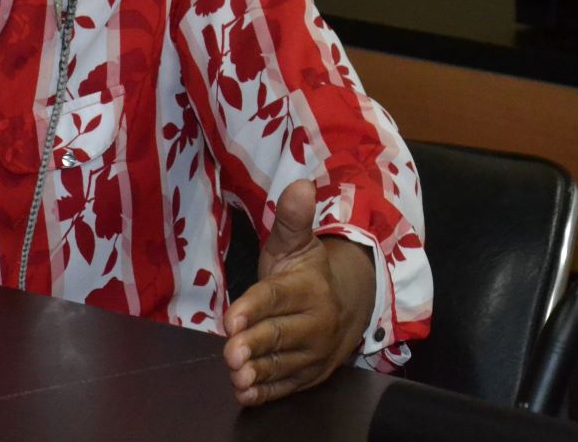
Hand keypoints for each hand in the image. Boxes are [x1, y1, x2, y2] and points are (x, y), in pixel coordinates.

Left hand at [222, 179, 375, 406]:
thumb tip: (301, 183)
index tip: (230, 318)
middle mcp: (315, 322)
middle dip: (254, 344)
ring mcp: (314, 352)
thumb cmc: (306, 271)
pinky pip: (288, 385)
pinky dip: (267, 392)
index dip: (253, 308)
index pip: (277, 297)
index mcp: (309, 288)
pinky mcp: (310, 375)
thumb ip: (293, 217)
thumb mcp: (297, 242)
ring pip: (282, 363)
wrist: (346, 305)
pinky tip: (246, 394)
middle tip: (231, 353)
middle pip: (278, 334)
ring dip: (258, 372)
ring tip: (237, 377)